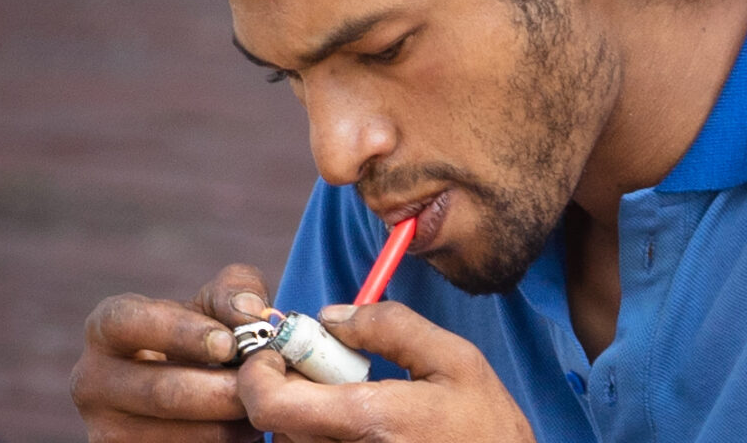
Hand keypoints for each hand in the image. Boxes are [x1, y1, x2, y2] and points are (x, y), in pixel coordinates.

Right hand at [70, 263, 271, 441]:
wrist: (192, 383)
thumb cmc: (205, 331)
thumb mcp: (217, 301)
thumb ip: (236, 292)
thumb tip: (251, 312)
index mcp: (108, 326)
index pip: (130, 323)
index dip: (181, 333)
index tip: (230, 344)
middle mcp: (93, 380)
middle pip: (162, 392)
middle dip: (223, 390)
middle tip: (265, 384)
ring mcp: (105, 428)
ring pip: (175, 434)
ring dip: (229, 423)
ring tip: (262, 406)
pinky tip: (246, 429)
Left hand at [238, 301, 536, 442]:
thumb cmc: (486, 428)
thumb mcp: (455, 360)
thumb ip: (392, 327)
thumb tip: (333, 315)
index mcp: (368, 421)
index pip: (270, 403)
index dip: (260, 372)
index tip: (282, 350)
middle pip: (279, 419)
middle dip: (296, 384)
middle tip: (336, 367)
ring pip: (297, 437)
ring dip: (313, 411)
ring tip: (363, 400)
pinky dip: (330, 432)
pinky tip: (371, 427)